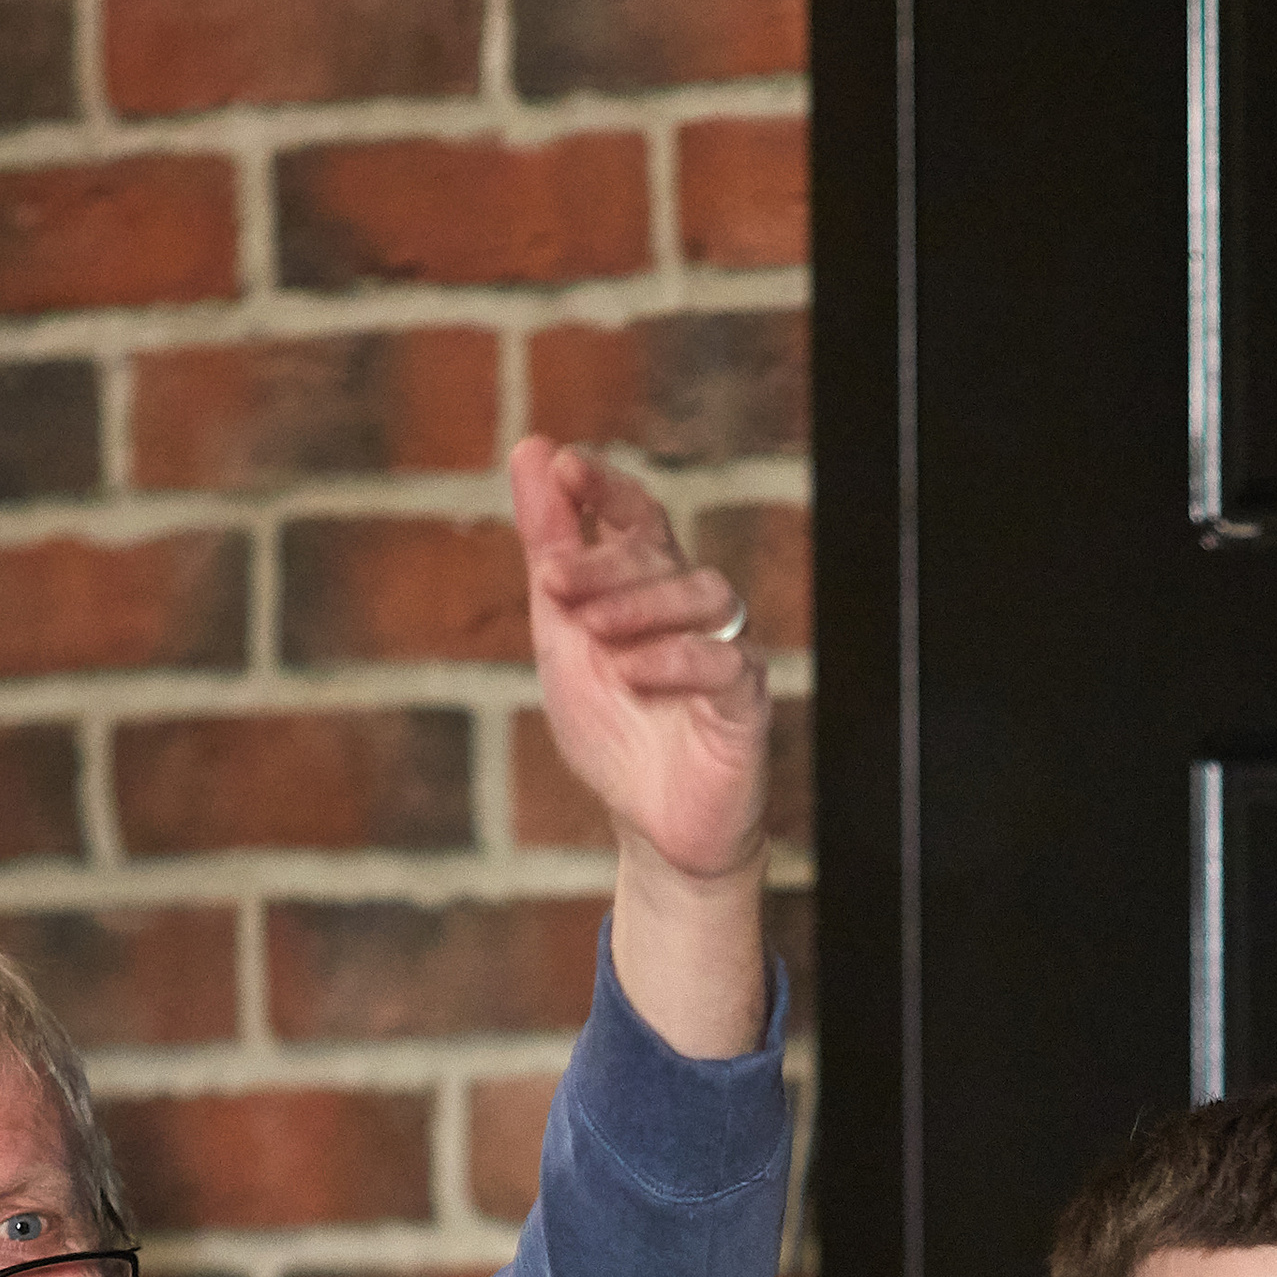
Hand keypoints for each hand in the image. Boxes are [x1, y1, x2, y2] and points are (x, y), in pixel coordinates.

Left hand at [510, 436, 767, 1058]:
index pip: (636, 513)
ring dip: (643, 605)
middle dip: (605, 562)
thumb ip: (550, 546)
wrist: (653, 828)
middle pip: (661, 553)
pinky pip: (724, 663)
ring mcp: (725, 651)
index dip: (603, 485)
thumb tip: (530, 448)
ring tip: (595, 633)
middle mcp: (692, 610)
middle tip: (557, 585)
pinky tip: (634, 675)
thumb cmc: (615, 731)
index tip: (561, 466)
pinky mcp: (746, 702)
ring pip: (704, 594)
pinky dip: (676, 660)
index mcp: (648, 587)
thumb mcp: (563, 635)